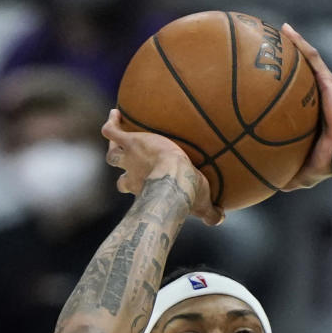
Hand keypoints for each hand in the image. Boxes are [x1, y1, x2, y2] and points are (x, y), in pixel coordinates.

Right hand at [102, 110, 222, 225]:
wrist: (175, 178)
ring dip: (112, 144)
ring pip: (112, 153)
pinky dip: (111, 123)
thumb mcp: (202, 205)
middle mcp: (132, 176)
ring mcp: (130, 159)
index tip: (135, 180)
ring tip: (116, 130)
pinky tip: (115, 113)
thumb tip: (220, 219)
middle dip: (121, 165)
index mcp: (144, 189)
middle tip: (124, 156)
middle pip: (119, 171)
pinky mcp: (131, 142)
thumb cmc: (187, 194)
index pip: (131, 187)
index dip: (132, 183)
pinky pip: (112, 132)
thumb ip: (211, 214)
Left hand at [279, 23, 331, 189]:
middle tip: (268, 52)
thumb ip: (288, 176)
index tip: (265, 83)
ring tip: (276, 32)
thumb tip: (271, 187)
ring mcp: (324, 87)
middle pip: (300, 75)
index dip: (283, 89)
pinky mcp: (328, 81)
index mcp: (312, 116)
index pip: (295, 99)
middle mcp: (318, 98)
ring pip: (306, 59)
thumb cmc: (330, 164)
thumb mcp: (303, 173)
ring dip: (292, 45)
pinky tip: (286, 31)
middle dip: (286, 62)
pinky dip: (300, 43)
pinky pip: (312, 57)